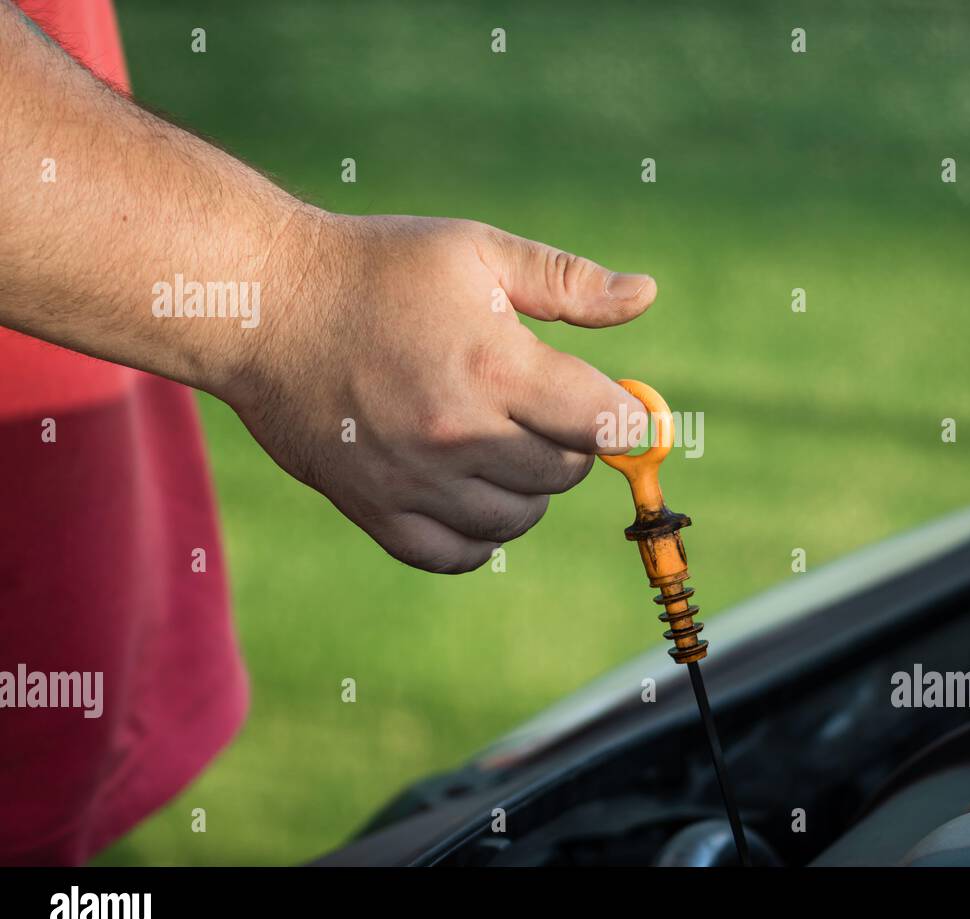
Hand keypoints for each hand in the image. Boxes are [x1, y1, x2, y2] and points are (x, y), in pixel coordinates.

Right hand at [223, 212, 653, 572]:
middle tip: (537, 407)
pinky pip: (457, 555)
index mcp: (494, 366)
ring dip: (527, 486)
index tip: (611, 405)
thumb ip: (567, 282)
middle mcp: (457, 434)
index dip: (624, 415)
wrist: (261, 307)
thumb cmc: (377, 269)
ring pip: (518, 518)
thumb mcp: (477, 251)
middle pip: (564, 472)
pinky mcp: (375, 511)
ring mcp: (414, 482)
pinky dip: (479, 535)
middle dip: (568, 441)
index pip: (604, 422)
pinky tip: (471, 492)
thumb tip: (647, 295)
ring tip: (498, 442)